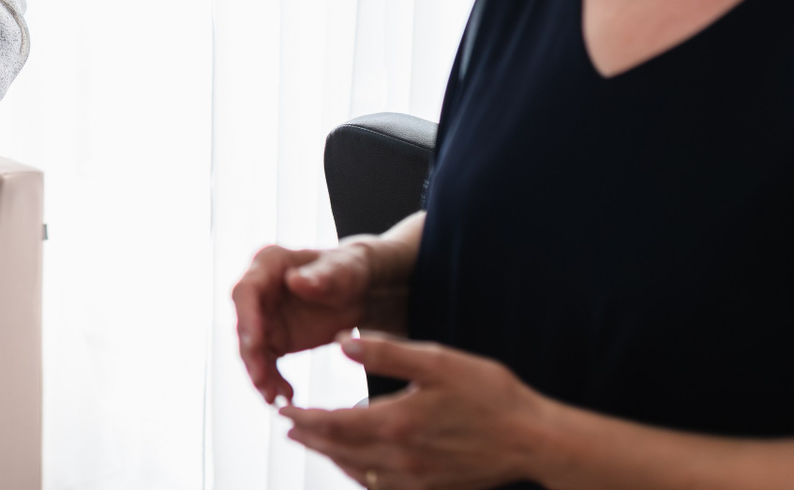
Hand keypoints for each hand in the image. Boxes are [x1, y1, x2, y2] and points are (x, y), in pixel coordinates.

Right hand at [233, 243, 376, 404]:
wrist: (360, 291)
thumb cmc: (349, 271)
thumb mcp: (343, 271)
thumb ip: (321, 276)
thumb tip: (295, 281)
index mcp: (268, 264)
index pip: (246, 292)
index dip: (247, 319)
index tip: (256, 345)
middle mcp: (258, 290)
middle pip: (244, 325)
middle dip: (251, 356)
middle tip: (263, 383)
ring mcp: (264, 316)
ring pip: (252, 349)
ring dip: (260, 374)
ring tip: (274, 397)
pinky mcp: (274, 338)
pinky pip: (267, 362)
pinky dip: (273, 380)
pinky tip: (286, 396)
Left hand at [282, 334, 547, 489]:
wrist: (536, 440)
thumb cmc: (491, 394)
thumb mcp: (437, 361)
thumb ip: (386, 352)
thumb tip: (341, 342)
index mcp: (396, 423)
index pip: (333, 424)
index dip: (303, 418)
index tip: (282, 410)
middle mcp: (401, 458)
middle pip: (340, 452)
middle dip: (310, 438)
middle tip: (287, 427)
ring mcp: (417, 479)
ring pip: (359, 472)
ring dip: (332, 458)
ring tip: (315, 442)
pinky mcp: (433, 488)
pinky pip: (383, 487)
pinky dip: (362, 475)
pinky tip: (359, 464)